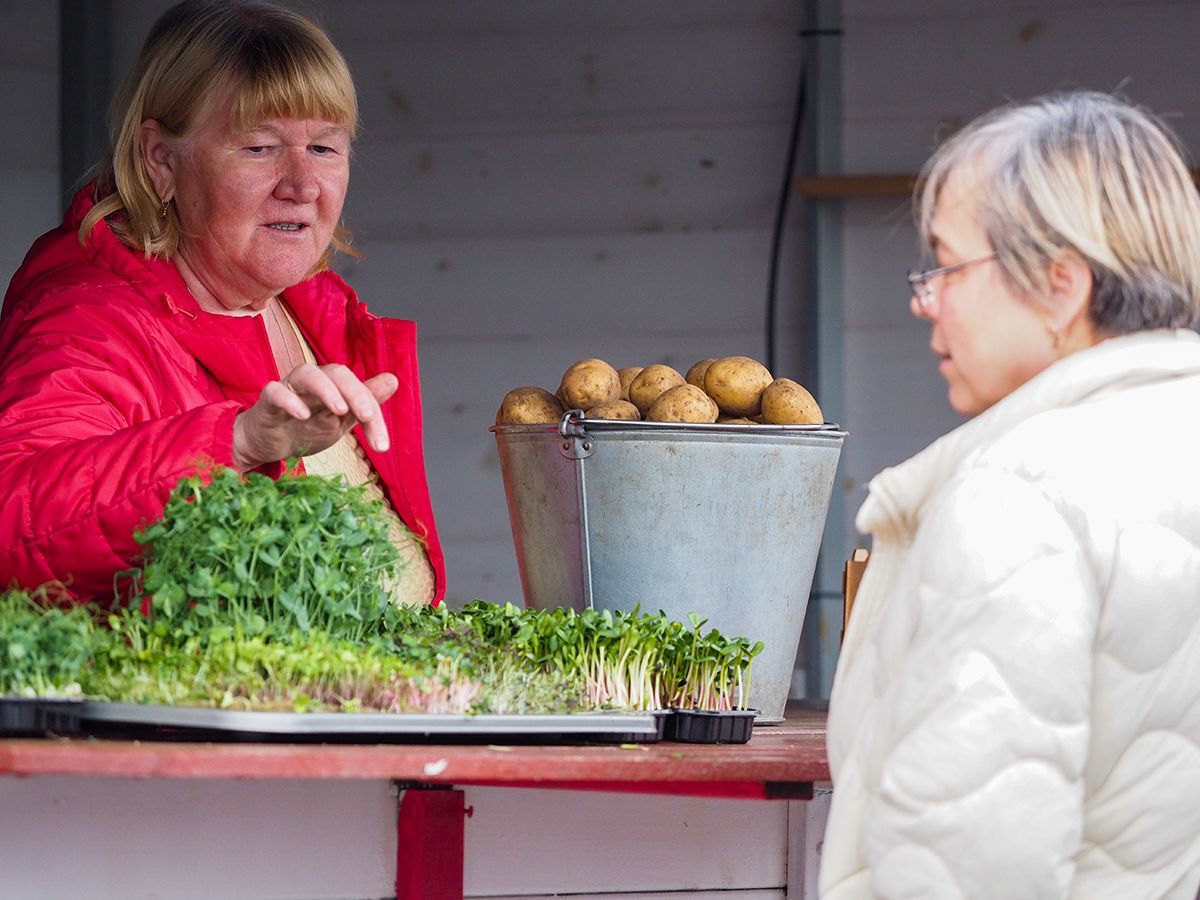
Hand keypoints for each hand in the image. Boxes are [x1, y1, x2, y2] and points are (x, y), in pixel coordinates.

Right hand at [232, 363, 398, 470]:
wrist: (269, 444)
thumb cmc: (306, 428)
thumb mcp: (341, 420)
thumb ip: (364, 402)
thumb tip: (393, 380)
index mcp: (333, 385)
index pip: (358, 389)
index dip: (373, 414)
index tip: (381, 444)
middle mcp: (313, 381)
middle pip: (336, 372)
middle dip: (356, 393)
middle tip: (368, 417)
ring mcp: (289, 388)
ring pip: (307, 374)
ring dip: (326, 390)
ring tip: (339, 410)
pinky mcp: (267, 402)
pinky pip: (275, 391)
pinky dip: (289, 400)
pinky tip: (303, 414)